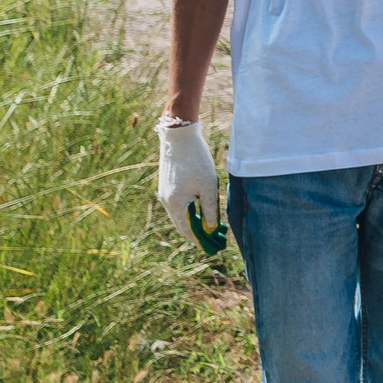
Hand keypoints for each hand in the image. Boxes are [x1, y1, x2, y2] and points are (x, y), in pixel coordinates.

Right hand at [157, 117, 224, 252]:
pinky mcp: (167, 186)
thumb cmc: (196, 161)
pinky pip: (179, 205)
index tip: (215, 246)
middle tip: (218, 237)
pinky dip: (191, 211)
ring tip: (214, 225)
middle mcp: (167, 202)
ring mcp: (165, 194)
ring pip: (181, 215)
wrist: (179, 136)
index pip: (188, 232)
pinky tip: (204, 209)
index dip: (202, 241)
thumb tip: (210, 229)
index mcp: (176, 205)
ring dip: (196, 222)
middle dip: (200, 233)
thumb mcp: (208, 186)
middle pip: (183, 225)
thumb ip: (209, 210)